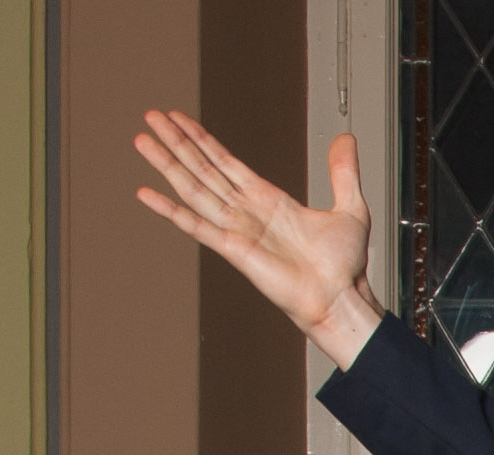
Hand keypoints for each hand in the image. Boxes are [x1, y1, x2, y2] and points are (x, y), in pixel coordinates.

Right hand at [133, 111, 382, 366]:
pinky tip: (146, 194)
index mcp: (267, 199)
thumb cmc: (344, 266)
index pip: (225, 161)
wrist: (341, 298)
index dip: (201, 139)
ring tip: (142, 140)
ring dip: (166, 163)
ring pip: (193, 188)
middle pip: (201, 168)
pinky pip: (196, 225)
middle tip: (151, 117)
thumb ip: (343, 172)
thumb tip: (346, 139)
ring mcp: (237, 229)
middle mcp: (246, 212)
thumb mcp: (350, 208)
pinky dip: (169, 210)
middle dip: (175, 141)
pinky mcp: (233, 249)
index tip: (179, 119)